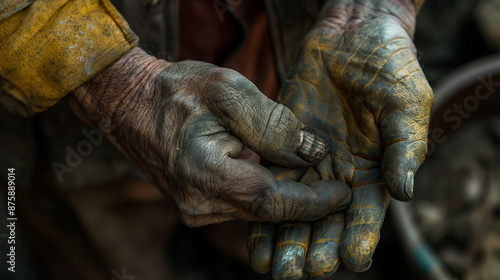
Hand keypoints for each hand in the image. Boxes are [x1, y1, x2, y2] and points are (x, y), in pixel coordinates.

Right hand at [66, 47, 351, 226]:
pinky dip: (264, 193)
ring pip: (256, 211)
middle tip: (335, 180)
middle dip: (306, 199)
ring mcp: (195, 210)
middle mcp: (199, 204)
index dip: (313, 202)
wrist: (129, 104)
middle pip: (267, 212)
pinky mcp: (196, 206)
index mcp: (205, 175)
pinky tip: (278, 173)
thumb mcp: (228, 91)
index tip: (343, 194)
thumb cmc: (176, 92)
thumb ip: (273, 124)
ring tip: (310, 173)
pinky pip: (241, 205)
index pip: (272, 202)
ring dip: (286, 195)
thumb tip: (313, 153)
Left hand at [248, 0, 432, 277]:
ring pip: (296, 206)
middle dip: (317, 246)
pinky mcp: (285, 144)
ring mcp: (312, 160)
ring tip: (274, 265)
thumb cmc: (389, 65)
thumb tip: (404, 191)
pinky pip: (272, 177)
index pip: (368, 211)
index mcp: (377, 170)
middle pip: (328, 219)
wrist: (353, 35)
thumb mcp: (406, 102)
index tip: (352, 258)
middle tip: (303, 271)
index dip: (360, 235)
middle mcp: (342, 172)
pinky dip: (263, 201)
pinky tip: (254, 229)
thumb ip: (404, 145)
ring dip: (285, 236)